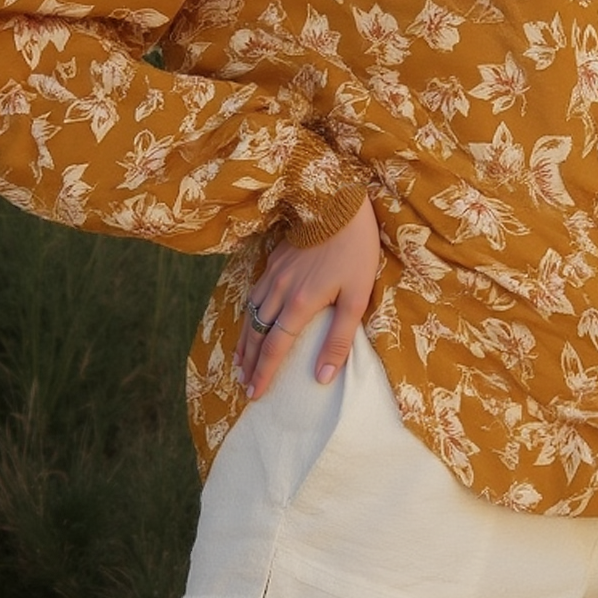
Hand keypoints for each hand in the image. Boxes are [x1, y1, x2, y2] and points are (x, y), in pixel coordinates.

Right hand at [238, 196, 379, 399]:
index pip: (274, 348)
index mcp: (300, 305)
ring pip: (251, 314)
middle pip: (256, 334)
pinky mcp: (274, 260)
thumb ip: (339, 338)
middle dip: (248, 363)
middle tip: (243, 385)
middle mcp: (280, 291)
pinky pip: (253, 294)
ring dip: (244, 341)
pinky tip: (248, 321)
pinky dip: (246, 315)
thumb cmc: (355, 251)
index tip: (255, 394)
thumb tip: (322, 377)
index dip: (263, 373)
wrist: (338, 203)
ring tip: (240, 362)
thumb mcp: (357, 297)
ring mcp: (274, 274)